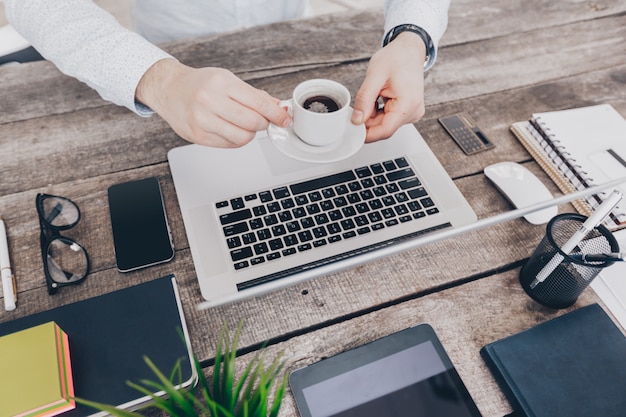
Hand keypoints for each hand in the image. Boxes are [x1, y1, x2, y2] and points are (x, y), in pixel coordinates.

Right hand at [136, 59, 290, 146]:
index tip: (284, 119)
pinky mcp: (198, 136)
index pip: (258, 103)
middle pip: (253, 123)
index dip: (276, 114)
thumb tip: (279, 108)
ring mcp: (202, 120)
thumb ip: (255, 95)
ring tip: (243, 124)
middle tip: (262, 120)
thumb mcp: (228, 80)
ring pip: (242, 137)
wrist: (169, 89)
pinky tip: (230, 129)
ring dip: (250, 133)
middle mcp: (210, 101)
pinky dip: (236, 139)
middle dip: (263, 124)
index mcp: (221, 83)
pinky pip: (229, 144)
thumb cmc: (200, 84)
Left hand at [351, 33, 427, 141]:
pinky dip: (378, 111)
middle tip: (360, 102)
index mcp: (408, 104)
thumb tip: (357, 119)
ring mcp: (412, 112)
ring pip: (384, 123)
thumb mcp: (375, 75)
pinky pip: (389, 118)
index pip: (385, 130)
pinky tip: (379, 96)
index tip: (352, 129)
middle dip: (367, 120)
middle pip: (383, 127)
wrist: (409, 50)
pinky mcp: (408, 111)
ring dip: (373, 114)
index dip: (366, 133)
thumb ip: (364, 99)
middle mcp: (413, 112)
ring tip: (375, 93)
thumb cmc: (397, 58)